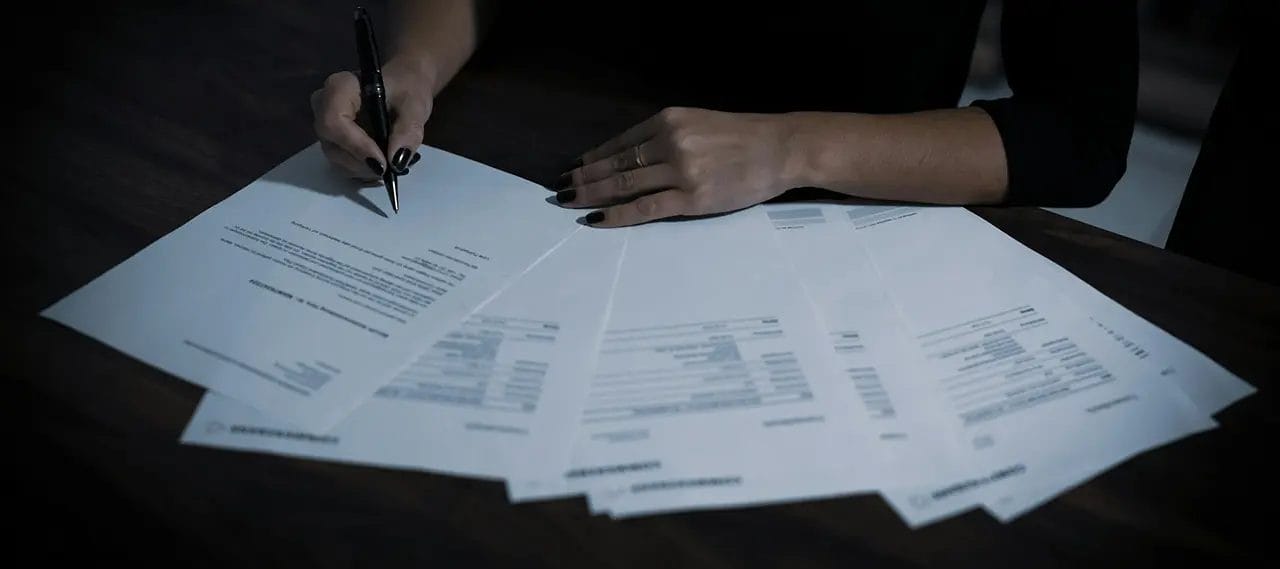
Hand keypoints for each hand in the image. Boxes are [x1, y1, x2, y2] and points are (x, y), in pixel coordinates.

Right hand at [310, 57, 435, 180]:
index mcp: (340, 87)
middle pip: (331, 143)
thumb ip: (408, 130)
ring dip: (364, 169)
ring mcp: (326, 126)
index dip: (356, 145)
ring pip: (335, 158)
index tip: (383, 163)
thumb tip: (397, 161)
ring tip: (390, 165)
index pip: (333, 120)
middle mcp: (324, 106)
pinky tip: (382, 166)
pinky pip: (340, 164)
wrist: (403, 87)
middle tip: (390, 168)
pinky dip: (363, 171)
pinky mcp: (333, 141)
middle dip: (362, 162)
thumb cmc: (407, 89)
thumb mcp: (415, 106)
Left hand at [554, 107, 794, 226]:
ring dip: (592, 195)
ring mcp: (680, 171)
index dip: (592, 158)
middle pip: (615, 165)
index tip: (573, 169)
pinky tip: (598, 219)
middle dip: (583, 178)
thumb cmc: (742, 138)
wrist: (780, 149)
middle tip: (560, 190)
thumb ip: (665, 137)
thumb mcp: (698, 123)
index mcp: (668, 120)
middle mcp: (670, 141)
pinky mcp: (691, 198)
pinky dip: (616, 215)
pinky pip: (644, 208)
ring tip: (570, 204)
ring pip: (623, 185)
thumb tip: (627, 158)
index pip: (619, 143)